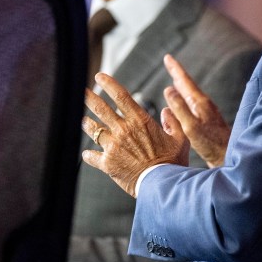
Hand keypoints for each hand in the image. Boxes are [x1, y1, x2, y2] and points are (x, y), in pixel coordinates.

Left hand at [82, 73, 189, 196]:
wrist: (162, 185)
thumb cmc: (172, 162)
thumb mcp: (180, 139)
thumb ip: (173, 122)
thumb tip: (167, 111)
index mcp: (140, 121)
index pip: (121, 96)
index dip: (108, 84)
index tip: (100, 76)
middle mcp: (124, 130)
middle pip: (101, 108)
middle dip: (89, 97)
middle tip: (81, 91)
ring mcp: (113, 146)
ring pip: (93, 130)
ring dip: (86, 123)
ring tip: (82, 119)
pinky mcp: (107, 163)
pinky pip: (92, 156)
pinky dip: (88, 155)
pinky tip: (87, 154)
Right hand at [162, 54, 231, 167]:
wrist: (229, 157)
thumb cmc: (211, 145)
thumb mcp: (191, 126)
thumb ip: (179, 108)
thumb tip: (168, 89)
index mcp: (200, 103)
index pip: (185, 81)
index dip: (175, 69)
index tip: (167, 57)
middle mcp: (204, 105)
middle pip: (188, 85)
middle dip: (177, 74)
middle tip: (168, 62)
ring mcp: (207, 113)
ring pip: (191, 94)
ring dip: (181, 86)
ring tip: (174, 79)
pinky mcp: (207, 121)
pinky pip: (192, 104)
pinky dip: (185, 99)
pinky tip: (183, 103)